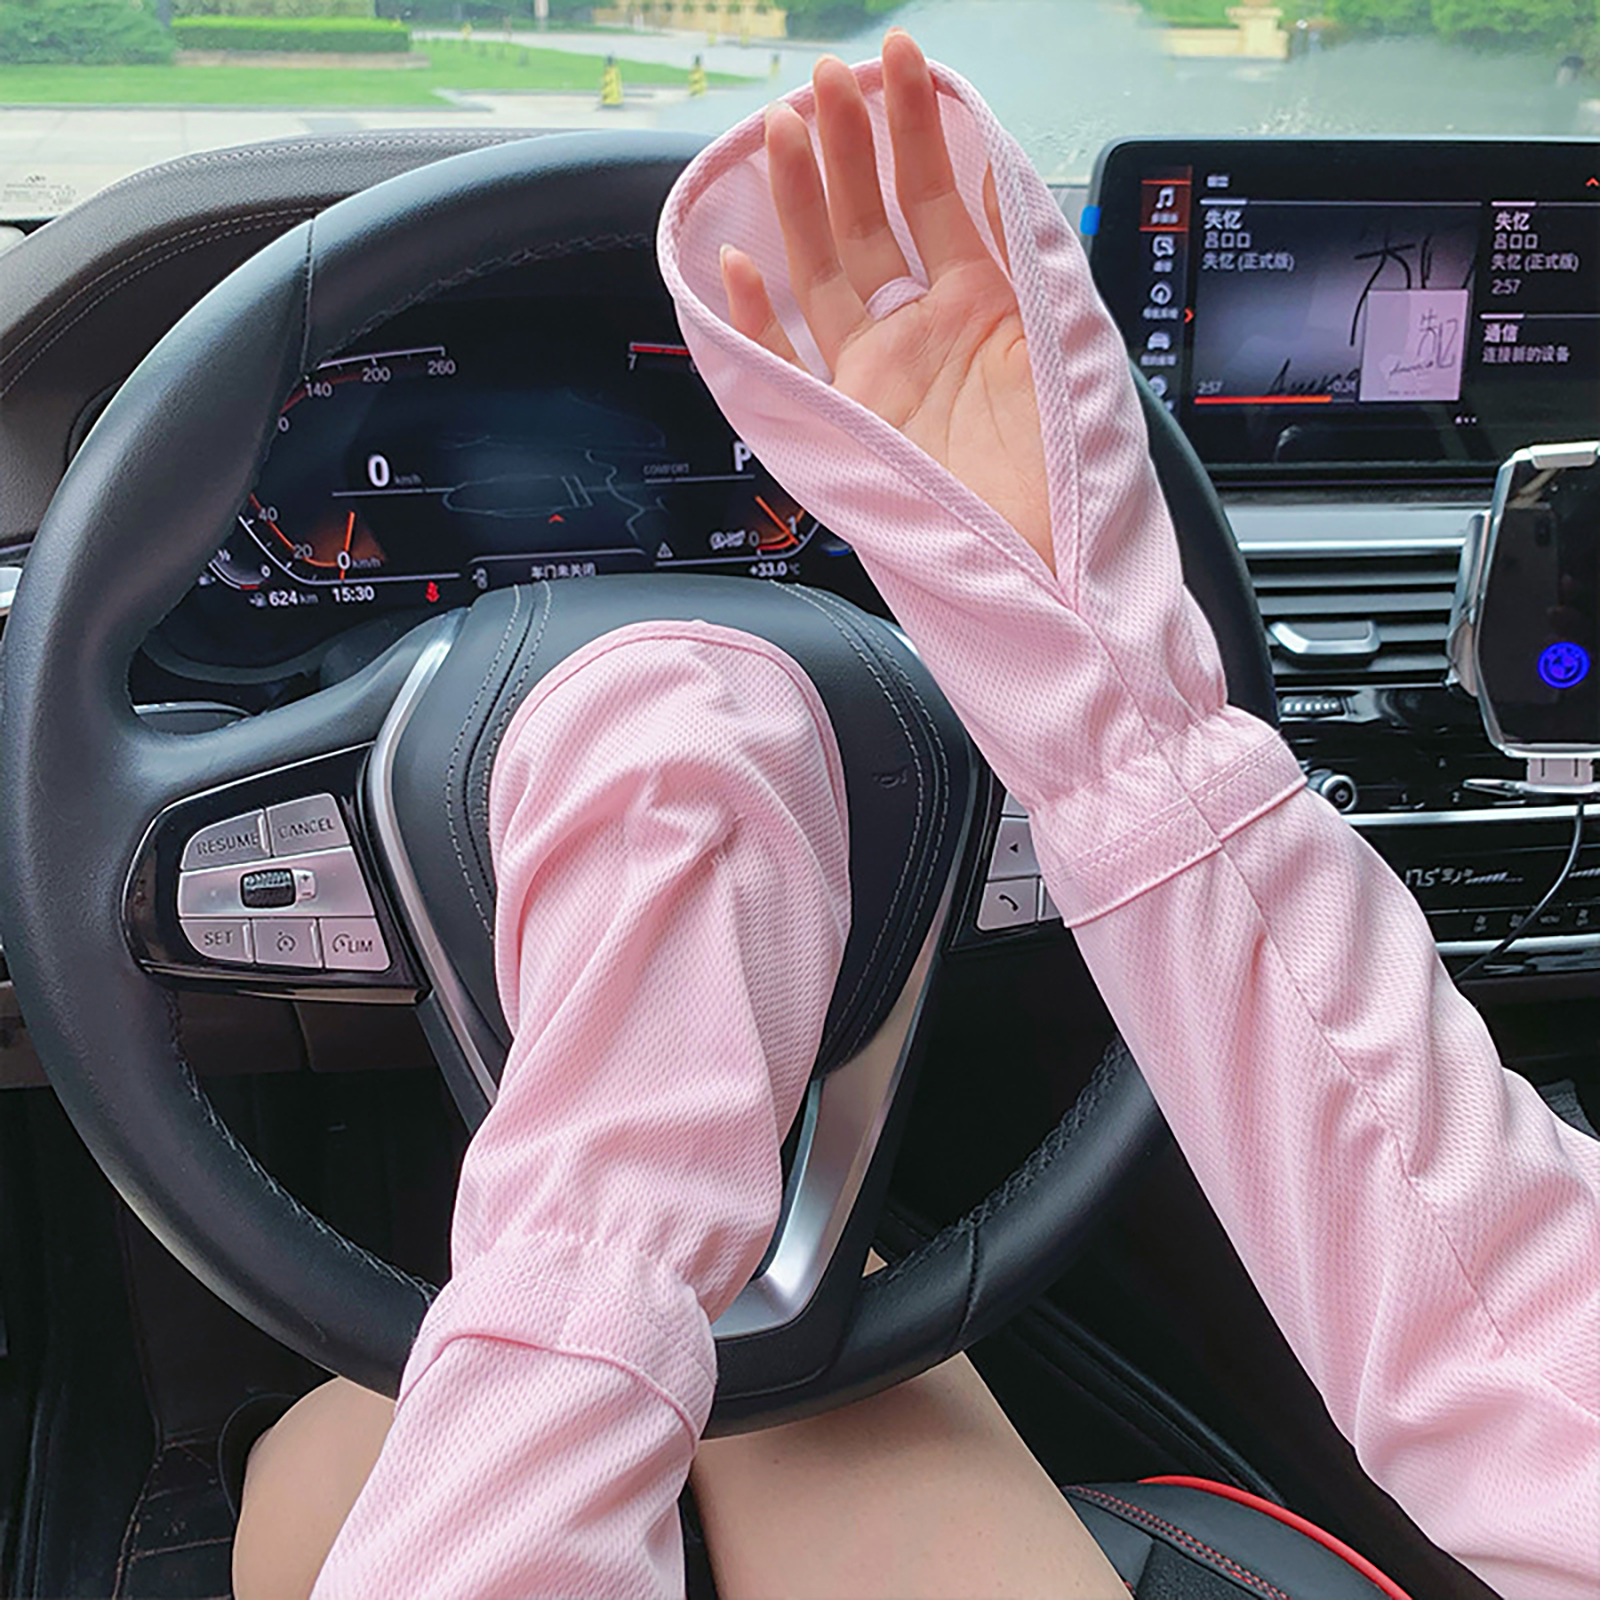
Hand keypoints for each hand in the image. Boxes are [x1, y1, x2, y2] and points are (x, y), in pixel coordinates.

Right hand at [720, 32, 1053, 572]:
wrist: (1054, 566)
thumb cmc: (1075, 467)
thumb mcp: (1066, 337)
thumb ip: (1026, 251)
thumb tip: (995, 167)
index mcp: (982, 307)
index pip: (935, 198)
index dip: (915, 128)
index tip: (901, 62)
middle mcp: (923, 335)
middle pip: (867, 223)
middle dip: (846, 148)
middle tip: (826, 82)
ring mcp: (878, 377)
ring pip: (820, 275)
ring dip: (798, 205)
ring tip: (783, 132)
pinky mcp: (845, 428)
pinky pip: (783, 367)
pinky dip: (752, 321)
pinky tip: (736, 262)